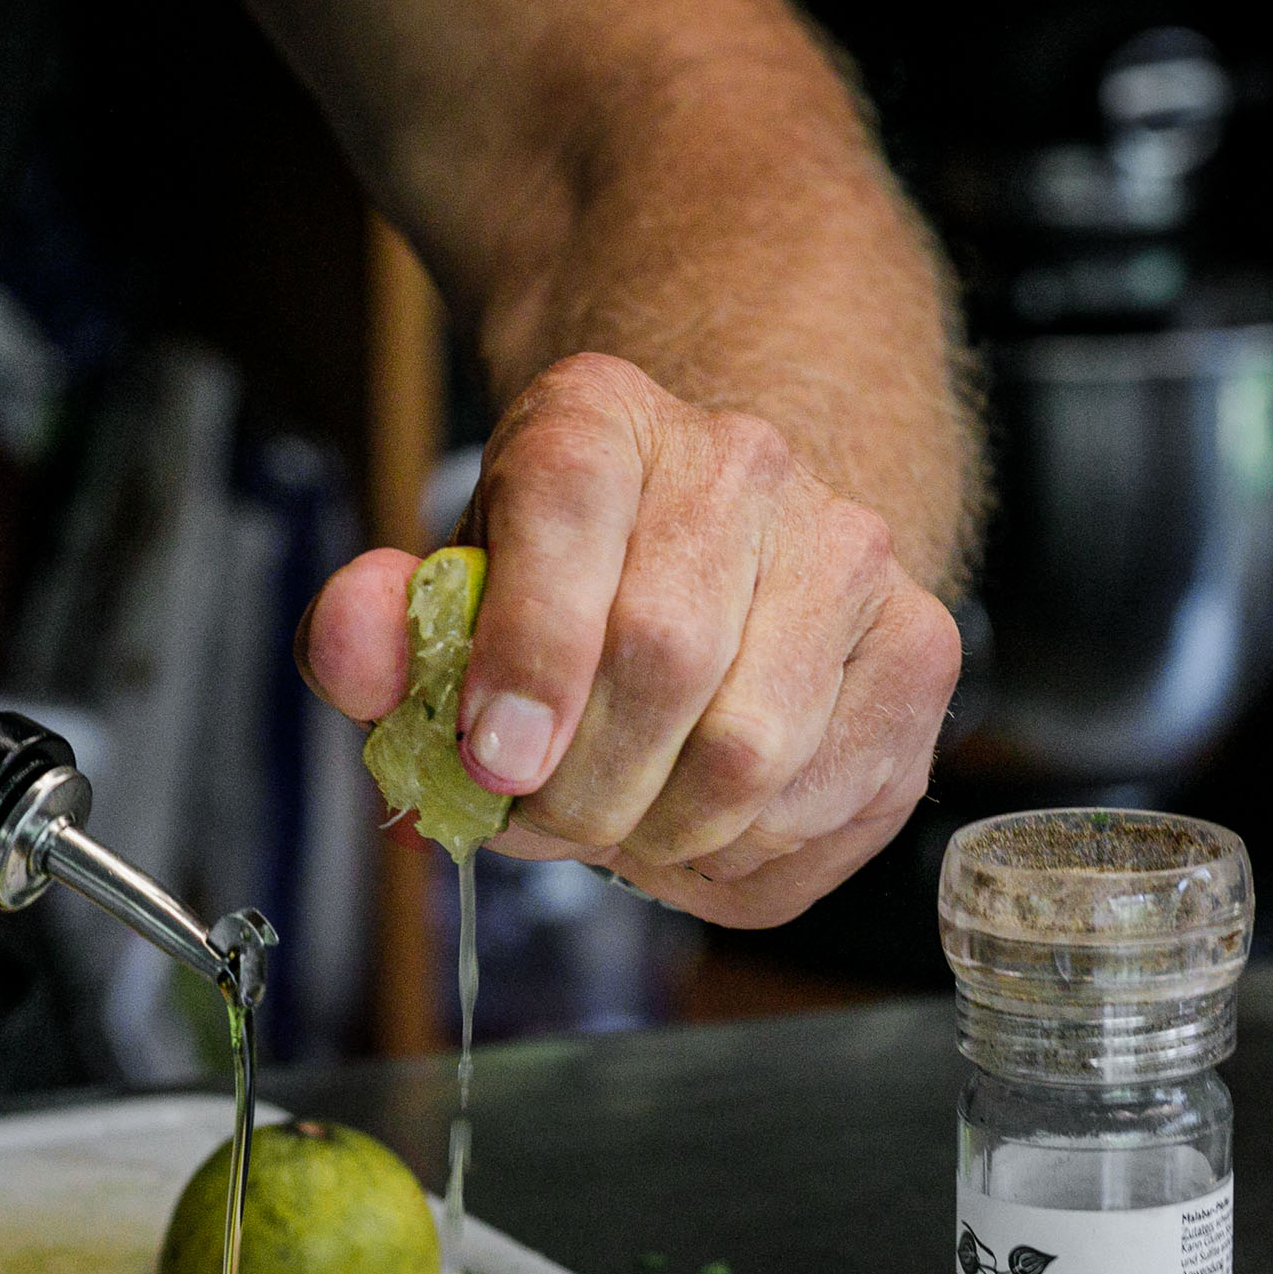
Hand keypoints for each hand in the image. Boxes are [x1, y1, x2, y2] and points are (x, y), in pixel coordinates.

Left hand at [301, 352, 963, 927]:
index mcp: (599, 419)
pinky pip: (823, 807)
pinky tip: (701, 822)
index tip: (494, 763)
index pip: (567, 506)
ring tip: (620, 821)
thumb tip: (354, 647)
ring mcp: (850, 550)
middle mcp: (743, 462)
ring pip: (751, 753)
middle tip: (539, 822)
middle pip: (664, 657)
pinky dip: (741, 855)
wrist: (716, 554)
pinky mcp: (918, 647)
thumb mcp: (448, 599)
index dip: (529, 652)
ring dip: (659, 834)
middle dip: (579, 788)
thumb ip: (378, 630)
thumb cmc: (566, 589)